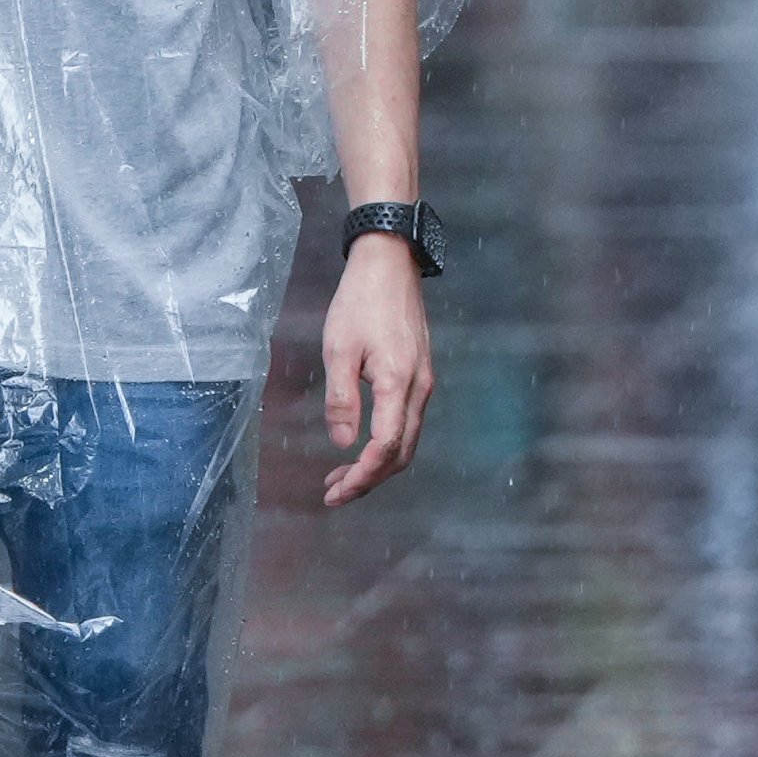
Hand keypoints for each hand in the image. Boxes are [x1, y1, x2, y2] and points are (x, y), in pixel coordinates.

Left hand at [318, 233, 432, 506]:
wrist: (390, 264)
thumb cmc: (360, 301)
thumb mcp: (338, 348)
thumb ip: (341, 397)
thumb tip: (343, 442)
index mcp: (399, 382)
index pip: (386, 447)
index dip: (363, 475)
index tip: (336, 492)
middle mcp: (420, 388)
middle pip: (401, 453)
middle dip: (369, 480)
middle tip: (333, 493)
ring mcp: (424, 383)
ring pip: (407, 441)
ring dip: (376, 464)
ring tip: (340, 476)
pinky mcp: (420, 375)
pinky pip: (407, 422)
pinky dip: (385, 443)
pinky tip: (361, 444)